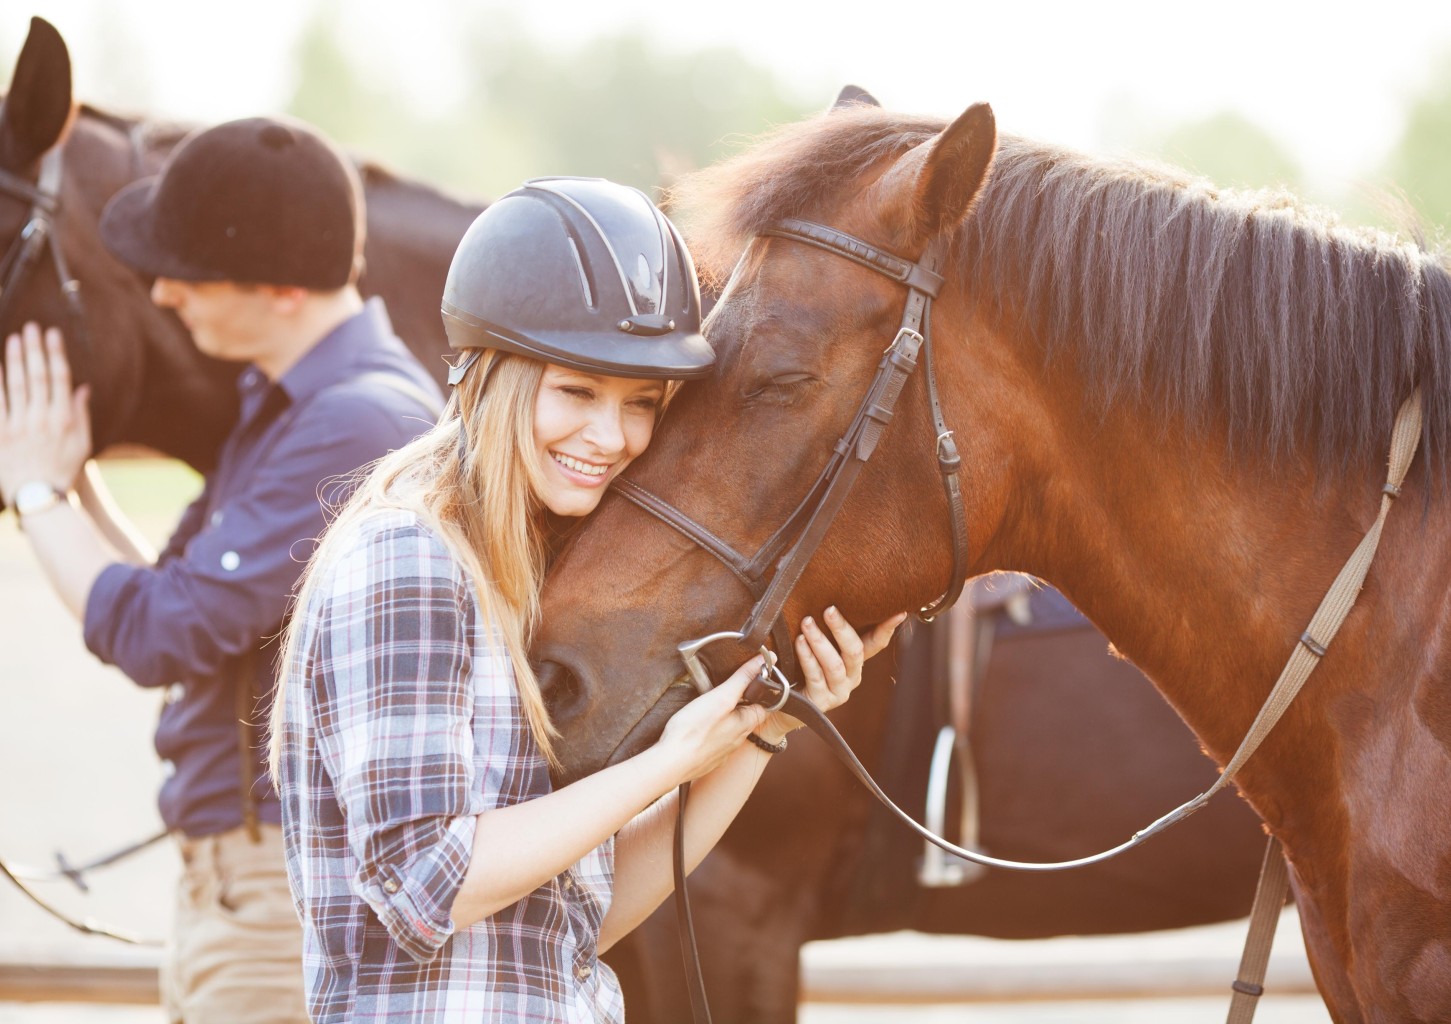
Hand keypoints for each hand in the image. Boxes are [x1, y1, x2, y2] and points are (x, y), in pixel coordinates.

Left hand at [0, 323, 89, 503]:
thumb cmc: (63, 470)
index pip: (60, 378)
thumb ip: (80, 414)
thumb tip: (82, 388)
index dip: (55, 354)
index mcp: (64, 419)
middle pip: (37, 377)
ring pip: (16, 387)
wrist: (39, 498)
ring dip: (14, 361)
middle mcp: (42, 419)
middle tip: (31, 327)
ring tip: (14, 339)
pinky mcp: (1, 434)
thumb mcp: (81, 444)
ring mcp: (19, 426)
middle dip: (34, 350)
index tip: (52, 334)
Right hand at [653, 655, 769, 783]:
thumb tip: (767, 659)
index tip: (747, 679)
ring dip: (723, 718)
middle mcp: (738, 740)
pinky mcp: (708, 758)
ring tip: (707, 707)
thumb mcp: (721, 697)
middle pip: (746, 716)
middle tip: (722, 690)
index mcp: (746, 724)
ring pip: (729, 729)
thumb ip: (743, 678)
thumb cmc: (694, 731)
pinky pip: (714, 742)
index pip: (764, 704)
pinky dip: (710, 732)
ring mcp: (722, 752)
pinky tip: (697, 727)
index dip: (759, 690)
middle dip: (738, 703)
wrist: (670, 764)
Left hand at [759, 607, 907, 741]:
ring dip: (819, 641)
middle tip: (829, 609)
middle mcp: (852, 677)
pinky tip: (799, 642)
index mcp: (855, 662)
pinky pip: (816, 676)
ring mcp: (838, 692)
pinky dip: (807, 657)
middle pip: (855, 651)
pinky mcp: (821, 702)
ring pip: (835, 664)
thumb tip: (830, 598)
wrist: (782, 702)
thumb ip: (828, 630)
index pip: (877, 643)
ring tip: (806, 623)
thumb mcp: (817, 646)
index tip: (899, 611)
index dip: (888, 628)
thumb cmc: (799, 667)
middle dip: (842, 628)